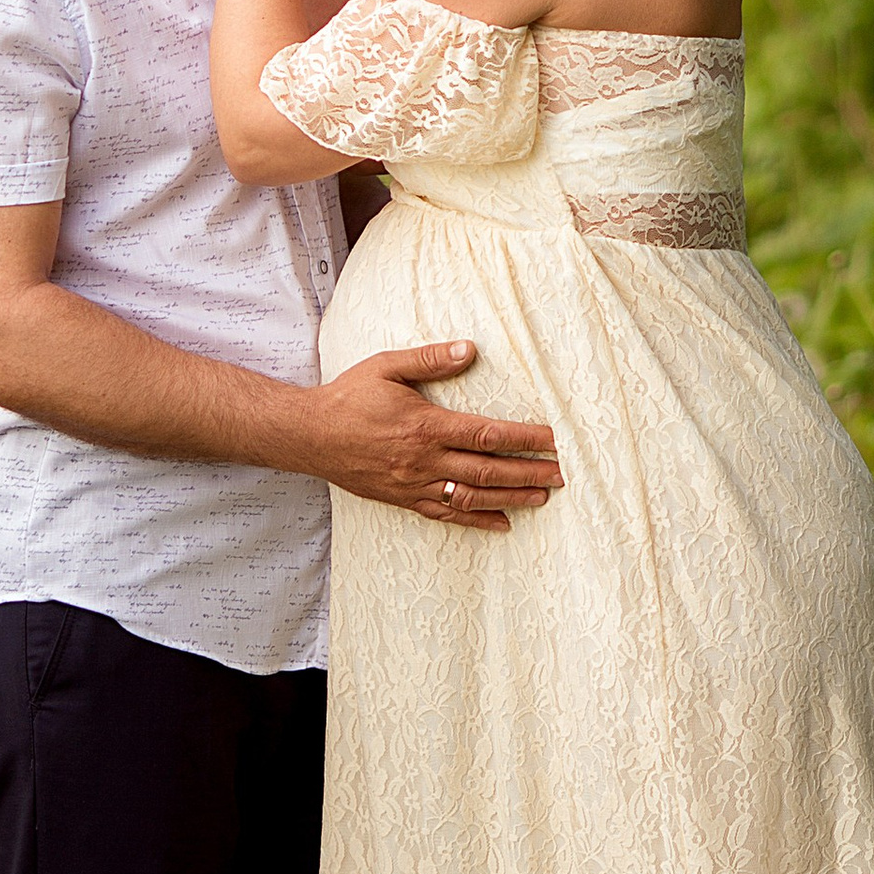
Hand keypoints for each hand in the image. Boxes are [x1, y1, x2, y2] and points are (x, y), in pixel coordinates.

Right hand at [301, 342, 561, 530]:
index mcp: (425, 426)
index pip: (487, 435)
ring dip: (512, 498)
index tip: (553, 440)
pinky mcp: (403, 500)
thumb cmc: (349, 396)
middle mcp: (424, 461)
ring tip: (543, 496)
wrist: (310, 436)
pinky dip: (477, 520)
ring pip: (473, 498)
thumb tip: (470, 350)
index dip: (524, 438)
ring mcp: (414, 485)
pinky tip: (502, 523)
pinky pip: (447, 515)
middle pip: (488, 471)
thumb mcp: (387, 366)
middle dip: (529, 473)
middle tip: (563, 474)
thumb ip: (430, 359)